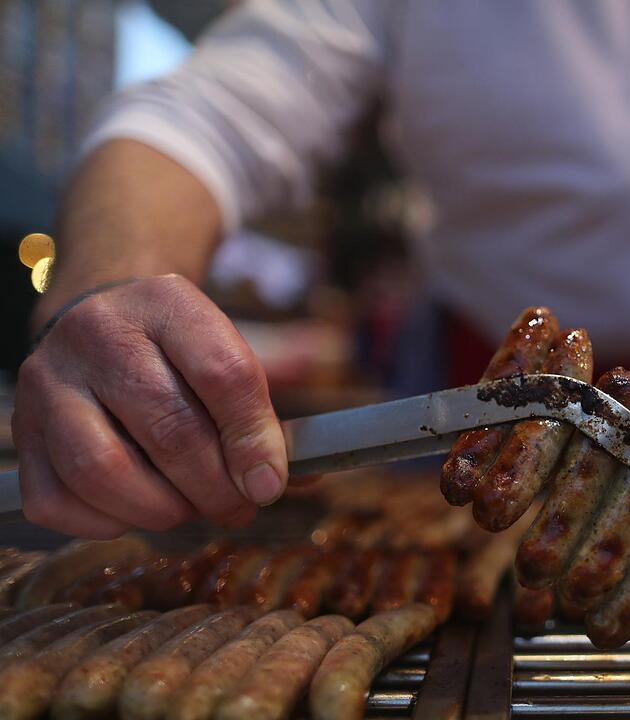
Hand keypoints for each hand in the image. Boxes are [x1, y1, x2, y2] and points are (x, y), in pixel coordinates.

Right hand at [12, 274, 287, 537]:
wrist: (103, 322)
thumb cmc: (179, 354)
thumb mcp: (228, 353)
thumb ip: (264, 412)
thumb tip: (291, 477)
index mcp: (167, 302)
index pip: (223, 373)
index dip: (253, 440)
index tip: (269, 485)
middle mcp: (98, 333)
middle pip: (168, 427)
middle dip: (214, 486)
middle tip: (238, 508)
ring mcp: (49, 382)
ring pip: (102, 469)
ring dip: (161, 510)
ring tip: (190, 510)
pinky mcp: (20, 431)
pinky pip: (56, 501)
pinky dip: (105, 523)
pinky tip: (137, 510)